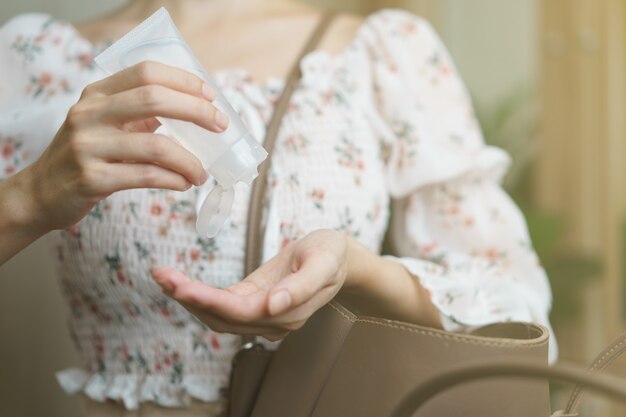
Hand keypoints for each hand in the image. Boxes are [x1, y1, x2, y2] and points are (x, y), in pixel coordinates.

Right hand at [20, 61, 229, 232]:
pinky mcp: (92, 179)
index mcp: (97, 94)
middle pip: (153, 99)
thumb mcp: (107, 124)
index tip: (211, 96)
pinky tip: (184, 184)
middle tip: (220, 126)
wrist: (42, 192)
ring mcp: (88, 146)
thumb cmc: (87, 155)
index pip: (146, 72)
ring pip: (155, 145)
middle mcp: (89, 114)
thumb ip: (142, 114)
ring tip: (201, 172)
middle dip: (197, 111)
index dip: (184, 81)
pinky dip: (173, 179)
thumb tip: (197, 111)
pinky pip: (145, 176)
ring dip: (189, 160)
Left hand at [151, 229, 349, 340]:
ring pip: (217, 315)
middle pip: (222, 317)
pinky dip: (198, 295)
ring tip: (162, 276)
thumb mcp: (323, 261)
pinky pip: (222, 305)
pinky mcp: (254, 302)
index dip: (209, 301)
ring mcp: (262, 314)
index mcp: (288, 312)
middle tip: (160, 275)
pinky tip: (179, 283)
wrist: (337, 257)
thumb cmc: (331, 254)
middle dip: (189, 298)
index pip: (241, 312)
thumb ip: (301, 286)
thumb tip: (274, 306)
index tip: (182, 287)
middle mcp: (272, 321)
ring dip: (188, 298)